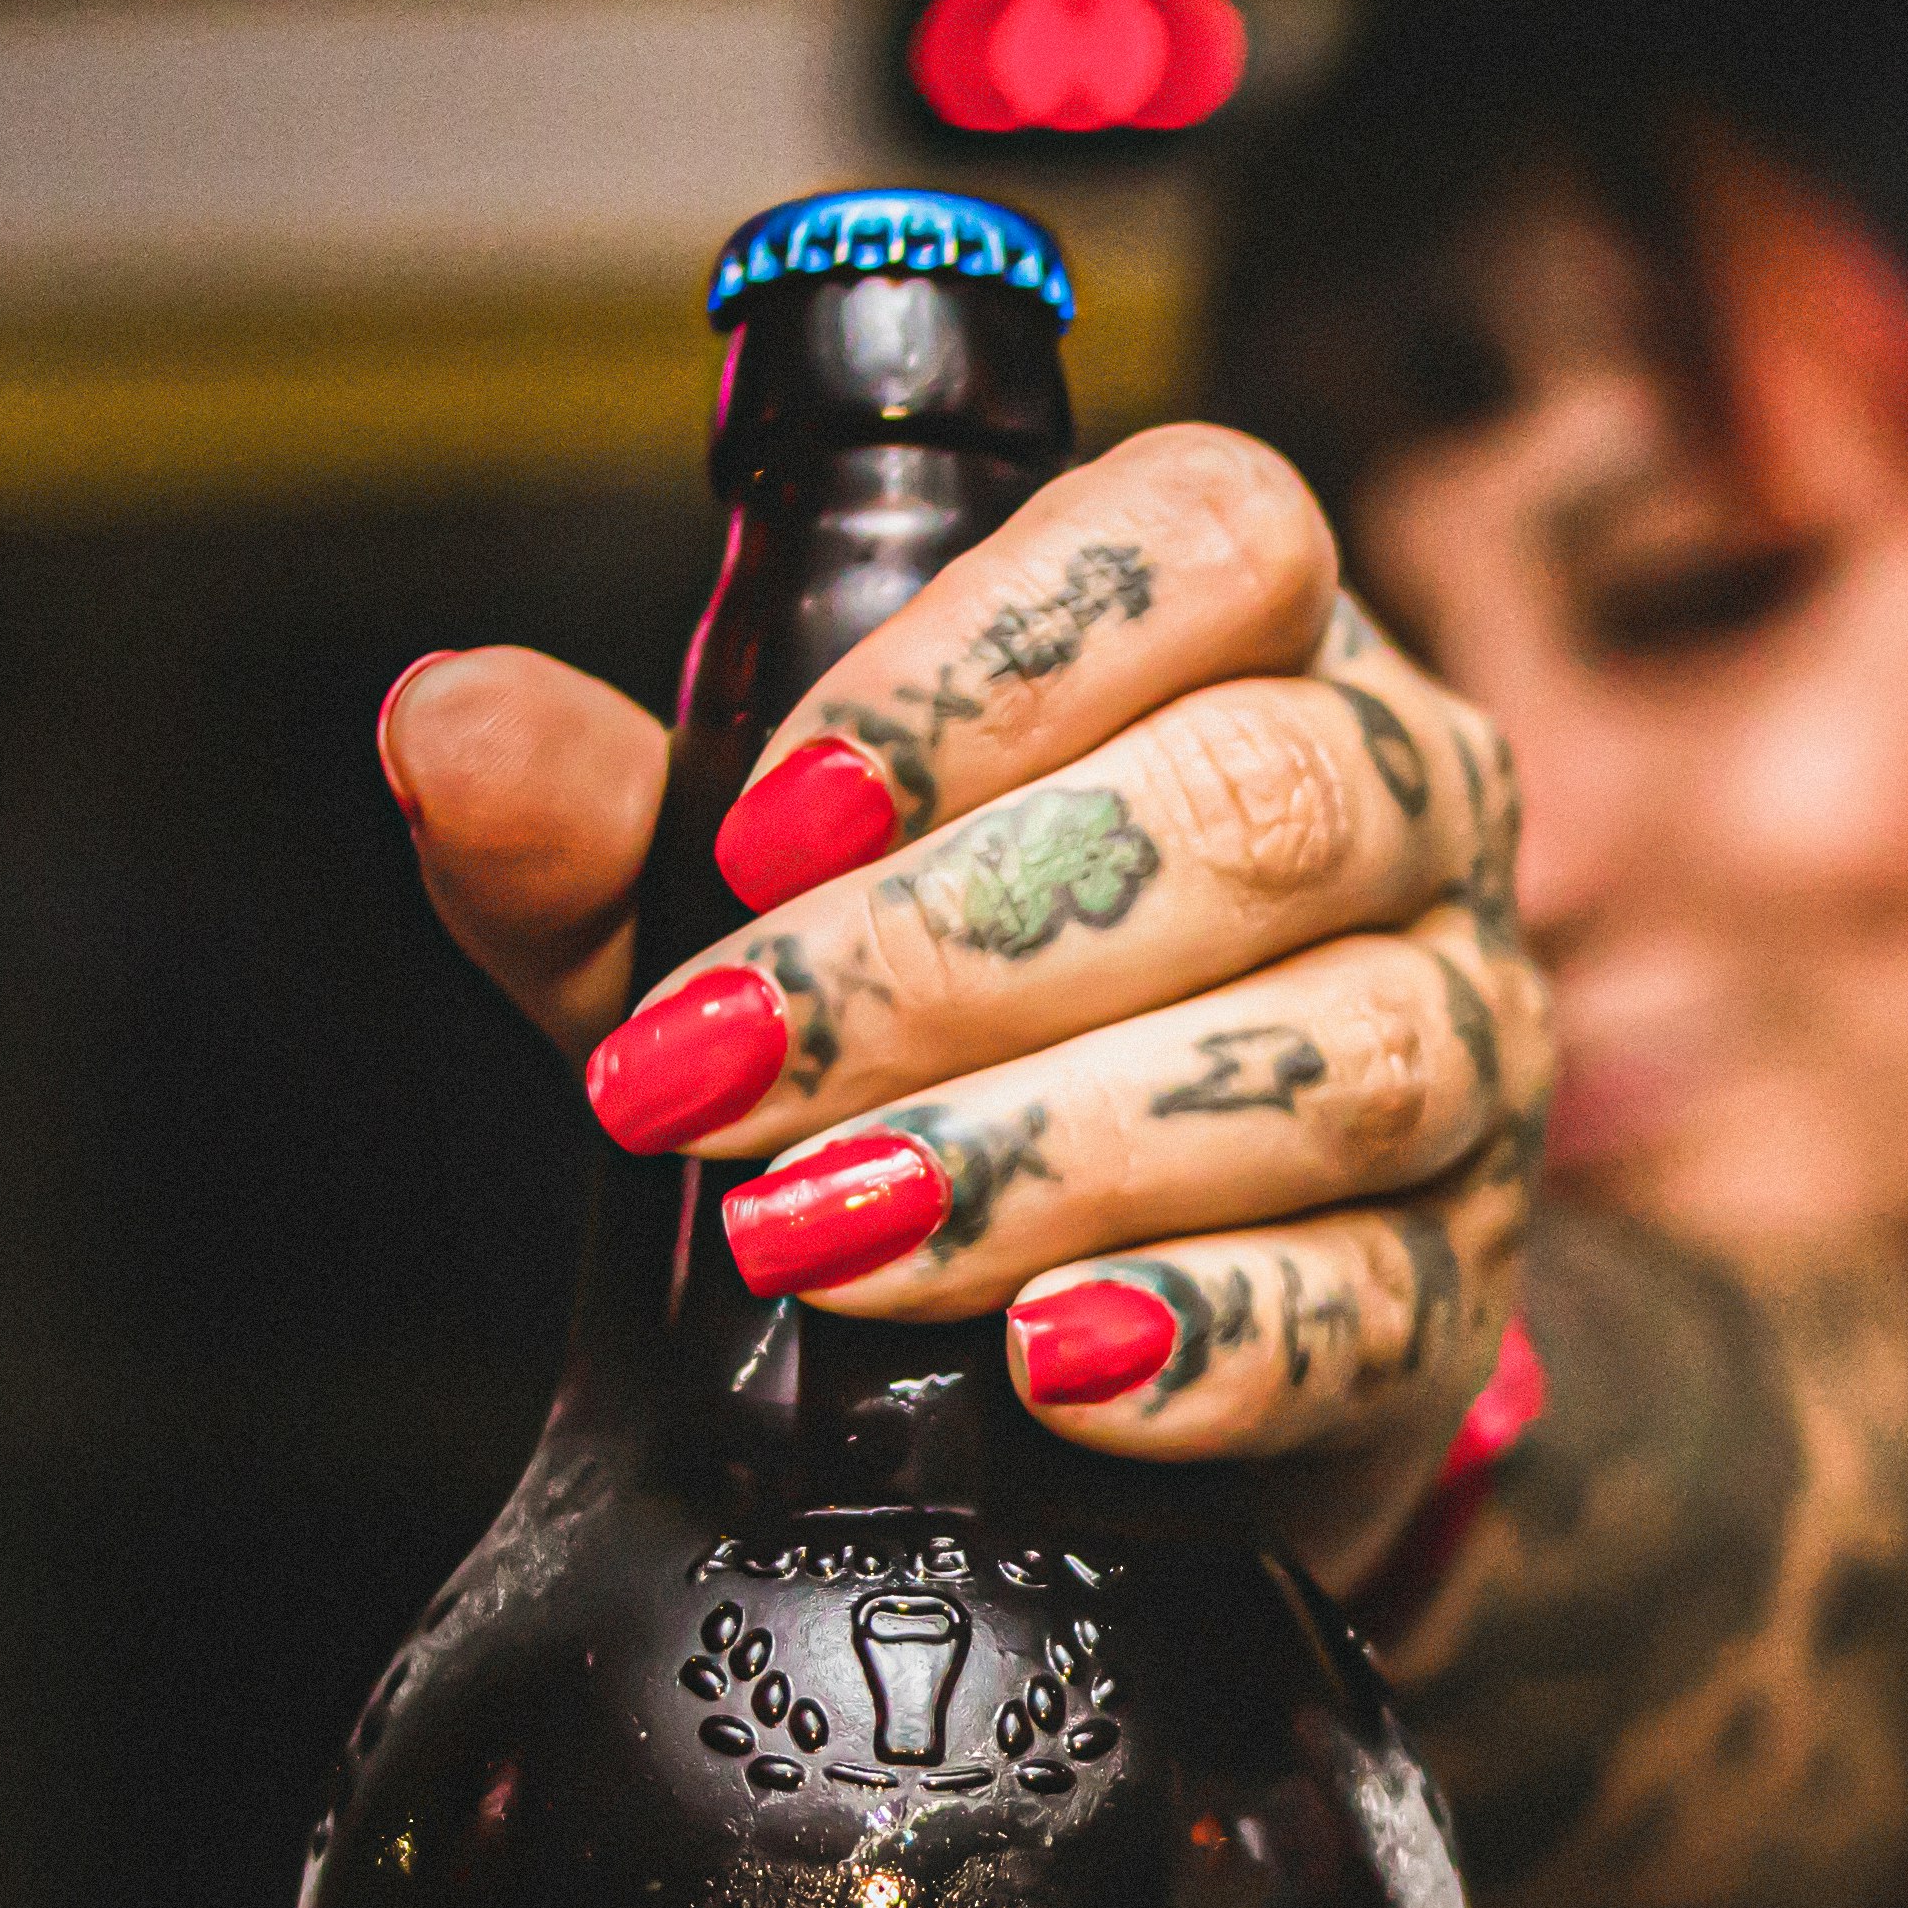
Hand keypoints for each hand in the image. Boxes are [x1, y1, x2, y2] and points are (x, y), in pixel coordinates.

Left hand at [385, 426, 1548, 1585]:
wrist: (1076, 1334)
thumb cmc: (911, 1044)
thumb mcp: (725, 919)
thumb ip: (598, 824)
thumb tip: (442, 728)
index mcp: (1251, 640)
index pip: (1211, 540)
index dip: (991, 664)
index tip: (766, 821)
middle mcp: (1404, 809)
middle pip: (1262, 808)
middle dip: (956, 950)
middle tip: (719, 1075)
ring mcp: (1465, 1048)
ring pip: (1334, 1057)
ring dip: (1053, 1150)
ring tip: (822, 1235)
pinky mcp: (1454, 1290)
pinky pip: (1376, 1304)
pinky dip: (1208, 1337)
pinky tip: (1048, 1366)